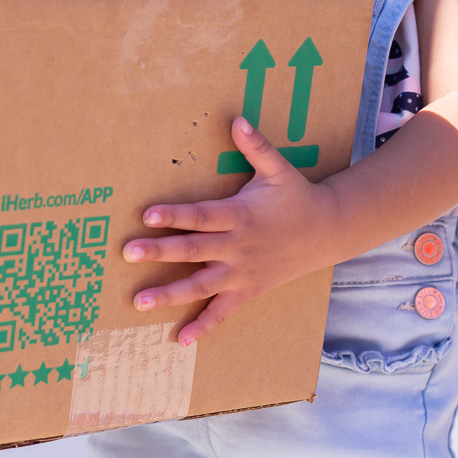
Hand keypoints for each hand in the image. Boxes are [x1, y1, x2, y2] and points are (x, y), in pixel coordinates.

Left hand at [124, 117, 342, 346]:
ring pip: (201, 286)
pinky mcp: (249, 291)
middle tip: (128, 253)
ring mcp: (243, 273)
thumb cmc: (296, 197)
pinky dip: (204, 326)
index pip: (201, 216)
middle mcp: (238, 247)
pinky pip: (224, 312)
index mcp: (240, 215)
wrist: (329, 231)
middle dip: (160, 252)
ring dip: (170, 295)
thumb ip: (256, 147)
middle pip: (193, 251)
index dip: (174, 215)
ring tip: (138, 302)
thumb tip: (237, 119)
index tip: (146, 215)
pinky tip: (180, 339)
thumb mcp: (278, 170)